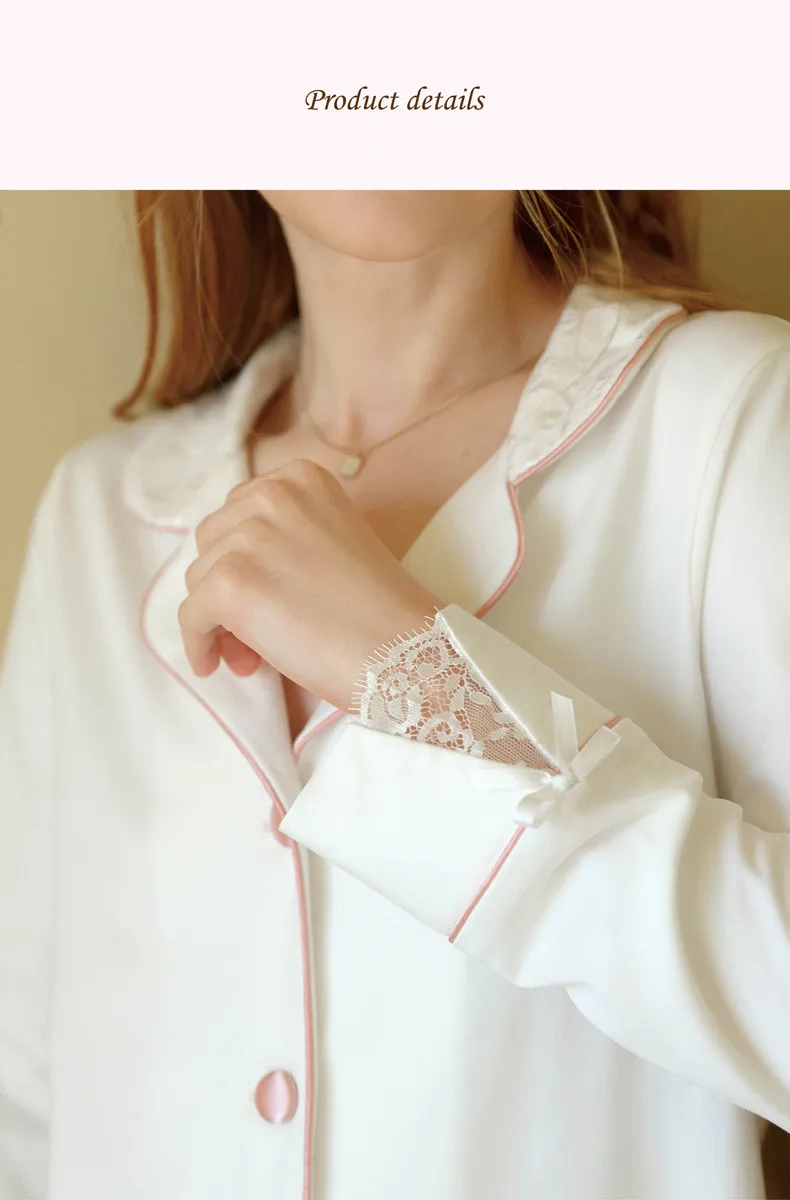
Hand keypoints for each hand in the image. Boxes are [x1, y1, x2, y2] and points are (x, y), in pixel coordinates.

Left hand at [179, 459, 440, 710]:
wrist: (406, 650)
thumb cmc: (379, 610)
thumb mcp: (333, 542)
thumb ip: (286, 538)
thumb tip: (225, 575)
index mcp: (301, 478)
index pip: (239, 513)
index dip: (243, 559)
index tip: (263, 594)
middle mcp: (272, 494)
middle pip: (212, 542)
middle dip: (226, 587)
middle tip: (253, 634)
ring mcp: (249, 536)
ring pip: (198, 579)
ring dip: (218, 620)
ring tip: (250, 656)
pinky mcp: (232, 582)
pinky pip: (191, 616)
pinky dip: (199, 645)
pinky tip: (217, 665)